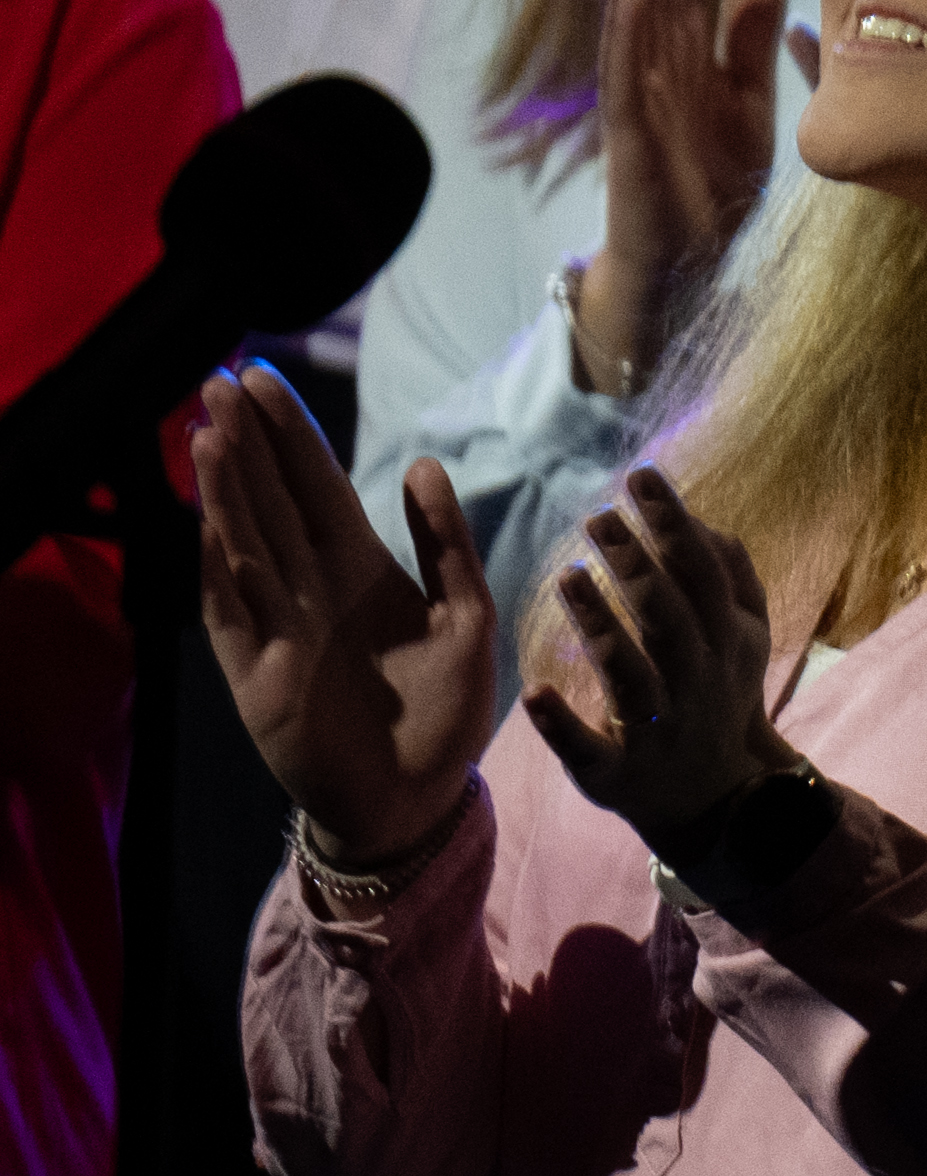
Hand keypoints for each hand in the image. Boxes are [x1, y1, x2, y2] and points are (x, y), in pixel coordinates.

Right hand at [187, 365, 492, 869]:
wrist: (421, 797)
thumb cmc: (446, 710)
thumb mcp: (467, 616)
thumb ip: (445, 544)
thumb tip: (423, 464)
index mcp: (362, 568)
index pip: (316, 485)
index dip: (290, 434)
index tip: (260, 378)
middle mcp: (312, 589)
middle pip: (271, 501)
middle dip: (247, 444)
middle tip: (219, 380)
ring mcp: (280, 628)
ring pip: (245, 545)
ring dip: (227, 492)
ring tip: (210, 434)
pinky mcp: (258, 676)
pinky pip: (233, 615)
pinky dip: (221, 571)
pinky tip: (210, 525)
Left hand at [525, 470, 791, 845]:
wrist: (719, 797)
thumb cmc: (720, 697)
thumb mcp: (743, 638)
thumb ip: (731, 577)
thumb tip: (701, 518)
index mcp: (729, 642)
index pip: (704, 573)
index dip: (675, 524)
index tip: (640, 476)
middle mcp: (698, 681)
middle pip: (669, 618)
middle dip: (638, 566)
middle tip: (598, 516)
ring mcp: (660, 729)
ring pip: (631, 676)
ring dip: (602, 628)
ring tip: (567, 576)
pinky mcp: (616, 774)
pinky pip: (589, 750)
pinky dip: (563, 725)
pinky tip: (536, 694)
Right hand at [568, 0, 791, 400]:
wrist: (686, 271)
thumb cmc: (711, 184)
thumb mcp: (749, 93)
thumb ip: (753, 27)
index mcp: (684, 57)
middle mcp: (654, 68)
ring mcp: (638, 97)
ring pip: (639, 10)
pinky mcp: (633, 134)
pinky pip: (631, 66)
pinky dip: (636, 18)